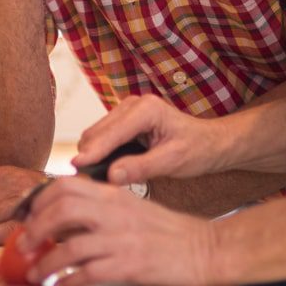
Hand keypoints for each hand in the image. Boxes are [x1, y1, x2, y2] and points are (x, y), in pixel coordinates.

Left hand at [21, 176, 217, 285]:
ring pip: (69, 246)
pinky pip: (87, 274)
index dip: (39, 200)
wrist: (204, 250)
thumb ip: (100, 208)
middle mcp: (115, 212)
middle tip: (23, 245)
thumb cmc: (167, 232)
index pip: (65, 185)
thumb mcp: (132, 208)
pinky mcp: (130, 265)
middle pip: (61, 210)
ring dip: (45, 263)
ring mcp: (122, 239)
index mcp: (114, 194)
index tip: (27, 217)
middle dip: (34, 228)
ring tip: (34, 274)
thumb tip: (61, 217)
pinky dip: (67, 283)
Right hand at [73, 96, 229, 185]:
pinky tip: (104, 168)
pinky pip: (101, 137)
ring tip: (93, 178)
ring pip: (94, 134)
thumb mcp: (173, 162)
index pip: (111, 133)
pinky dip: (99, 152)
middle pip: (96, 132)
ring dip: (92, 154)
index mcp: (146, 109)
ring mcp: (125, 111)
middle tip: (85, 181)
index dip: (93, 151)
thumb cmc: (197, 149)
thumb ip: (141, 168)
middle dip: (88, 155)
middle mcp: (132, 104)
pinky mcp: (122, 121)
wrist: (210, 142)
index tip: (75, 167)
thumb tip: (111, 176)